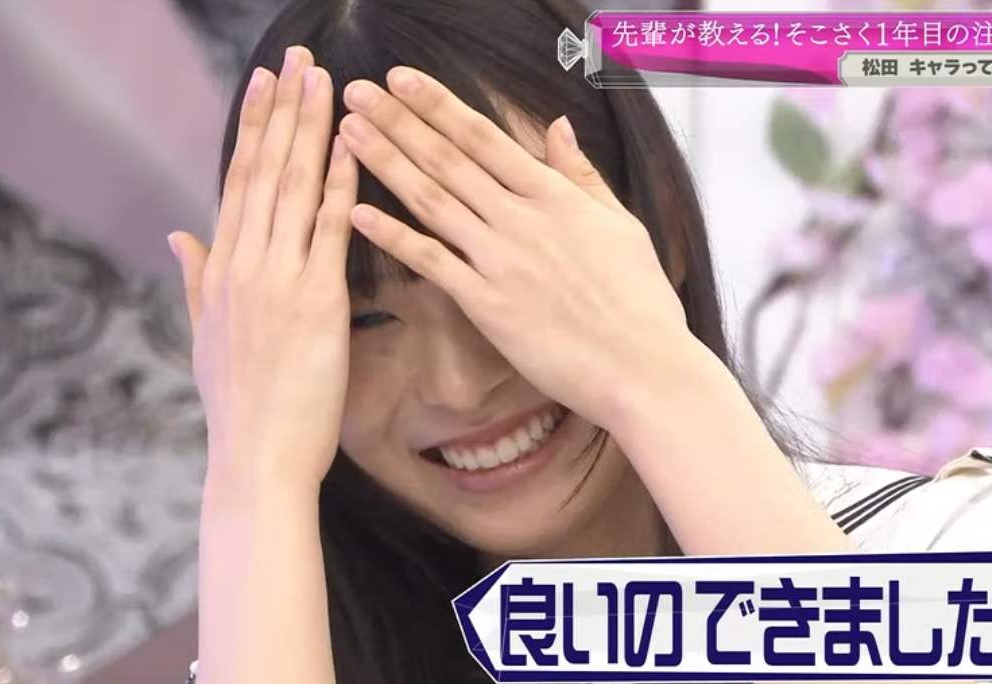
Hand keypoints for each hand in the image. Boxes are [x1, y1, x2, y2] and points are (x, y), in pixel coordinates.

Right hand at [168, 46, 356, 494]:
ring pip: (293, 188)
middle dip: (284, 110)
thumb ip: (195, 278)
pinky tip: (352, 147)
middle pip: (264, 171)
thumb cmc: (237, 404)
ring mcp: (277, 280)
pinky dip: (340, 185)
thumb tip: (179, 234)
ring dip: (312, 130)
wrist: (256, 457)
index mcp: (220, 269)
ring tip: (326, 82)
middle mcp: (244, 264)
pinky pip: (329, 231)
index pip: (237, 181)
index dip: (253, 128)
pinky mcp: (316, 303)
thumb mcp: (203, 335)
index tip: (265, 84)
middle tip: (300, 59)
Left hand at [337, 66, 691, 431]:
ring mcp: (500, 261)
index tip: (402, 80)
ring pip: (432, 202)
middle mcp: (521, 220)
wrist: (642, 367)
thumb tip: (557, 125)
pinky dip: (394, 237)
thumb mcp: (621, 224)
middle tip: (357, 92)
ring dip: (386, 164)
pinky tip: (358, 213)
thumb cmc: (640, 301)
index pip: (484, 138)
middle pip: (448, 160)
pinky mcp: (486, 306)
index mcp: (554, 196)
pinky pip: (432, 264)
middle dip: (398, 121)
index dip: (438, 105)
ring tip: (349, 134)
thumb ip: (581, 174)